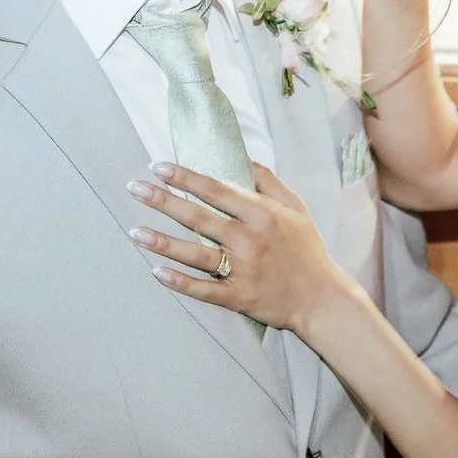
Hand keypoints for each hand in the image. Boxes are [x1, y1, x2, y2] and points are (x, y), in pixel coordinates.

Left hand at [127, 163, 359, 335]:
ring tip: (135, 232)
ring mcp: (243, 270)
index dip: (187, 178)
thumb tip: (245, 159)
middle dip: (164, 202)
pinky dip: (181, 283)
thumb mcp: (297, 209)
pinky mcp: (239, 298)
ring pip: (196, 254)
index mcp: (263, 214)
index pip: (218, 190)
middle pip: (199, 218)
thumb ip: (270, 183)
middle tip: (135, 189)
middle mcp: (250, 240)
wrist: (322, 298)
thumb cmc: (307, 251)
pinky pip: (204, 290)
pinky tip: (158, 273)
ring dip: (163, 243)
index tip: (159, 166)